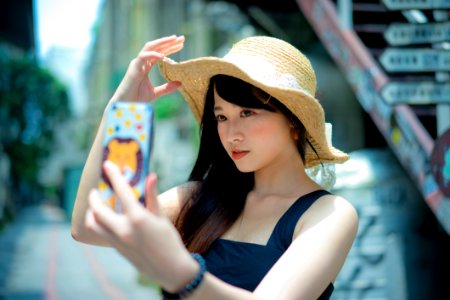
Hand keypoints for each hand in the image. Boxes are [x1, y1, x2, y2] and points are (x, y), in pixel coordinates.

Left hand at [85, 161, 197, 291]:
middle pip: (97, 209)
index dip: (114, 175)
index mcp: (137, 218)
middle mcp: (123, 229)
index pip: (122, 191)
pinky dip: (100, 222)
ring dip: (92, 212)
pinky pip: (101, 232)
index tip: (108, 164)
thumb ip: (152, 196)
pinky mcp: (116, 248)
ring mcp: (117, 240)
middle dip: (94, 197)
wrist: (170, 268)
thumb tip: (151, 176)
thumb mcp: (162, 217)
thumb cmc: (169, 241)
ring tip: (97, 205)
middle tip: (97, 190)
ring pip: (93, 223)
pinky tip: (108, 218)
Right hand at [111, 35, 184, 102]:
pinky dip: (153, 54)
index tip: (181, 44)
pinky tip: (163, 55)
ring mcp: (137, 64)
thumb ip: (167, 88)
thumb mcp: (155, 93)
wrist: (126, 105)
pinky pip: (143, 56)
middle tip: (182, 38)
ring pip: (149, 47)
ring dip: (162, 42)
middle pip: (156, 47)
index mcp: (146, 66)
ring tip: (173, 39)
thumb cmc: (137, 98)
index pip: (159, 53)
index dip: (170, 48)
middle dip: (169, 42)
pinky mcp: (134, 68)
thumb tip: (180, 83)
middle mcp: (141, 62)